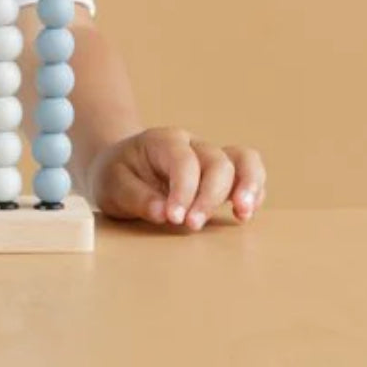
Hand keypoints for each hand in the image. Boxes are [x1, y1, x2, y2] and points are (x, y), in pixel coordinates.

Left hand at [85, 128, 265, 228]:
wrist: (121, 167)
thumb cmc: (117, 174)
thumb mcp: (111, 184)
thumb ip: (136, 197)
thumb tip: (163, 214)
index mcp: (164, 140)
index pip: (184, 161)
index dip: (184, 190)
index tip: (174, 218)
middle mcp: (193, 144)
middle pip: (217, 162)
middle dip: (209, 197)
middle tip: (192, 226)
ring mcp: (210, 157)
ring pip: (244, 159)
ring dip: (248, 186)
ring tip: (243, 214)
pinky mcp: (222, 175)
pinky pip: (249, 174)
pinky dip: (254, 191)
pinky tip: (245, 214)